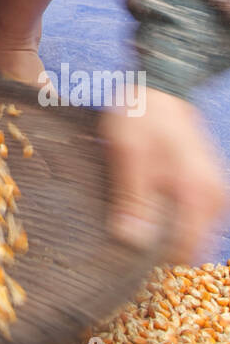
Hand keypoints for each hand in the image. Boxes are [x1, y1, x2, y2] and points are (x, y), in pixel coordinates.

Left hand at [101, 85, 229, 262]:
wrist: (159, 84)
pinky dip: (173, 216)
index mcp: (197, 194)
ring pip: (192, 232)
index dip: (154, 259)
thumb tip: (131, 242)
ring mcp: (214, 191)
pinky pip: (193, 216)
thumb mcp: (128, 155)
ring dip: (165, 230)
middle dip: (160, 245)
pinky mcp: (207, 185)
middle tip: (128, 230)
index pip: (184, 252)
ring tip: (136, 213)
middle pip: (190, 246)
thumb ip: (133, 200)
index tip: (128, 256)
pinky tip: (149, 202)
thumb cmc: (142, 115)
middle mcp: (214, 197)